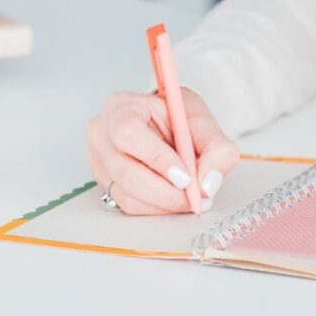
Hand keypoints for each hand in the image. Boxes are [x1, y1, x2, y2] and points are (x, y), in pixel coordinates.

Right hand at [85, 89, 238, 214]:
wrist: (168, 127)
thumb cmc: (179, 120)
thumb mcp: (204, 124)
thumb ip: (216, 150)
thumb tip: (208, 184)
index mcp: (122, 106)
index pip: (129, 134)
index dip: (158, 160)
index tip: (186, 178)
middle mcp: (102, 132)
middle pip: (126, 172)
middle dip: (166, 192)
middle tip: (195, 198)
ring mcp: (99, 159)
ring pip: (127, 193)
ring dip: (164, 204)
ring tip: (192, 199)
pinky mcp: (105, 181)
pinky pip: (128, 204)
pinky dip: (157, 208)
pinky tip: (175, 200)